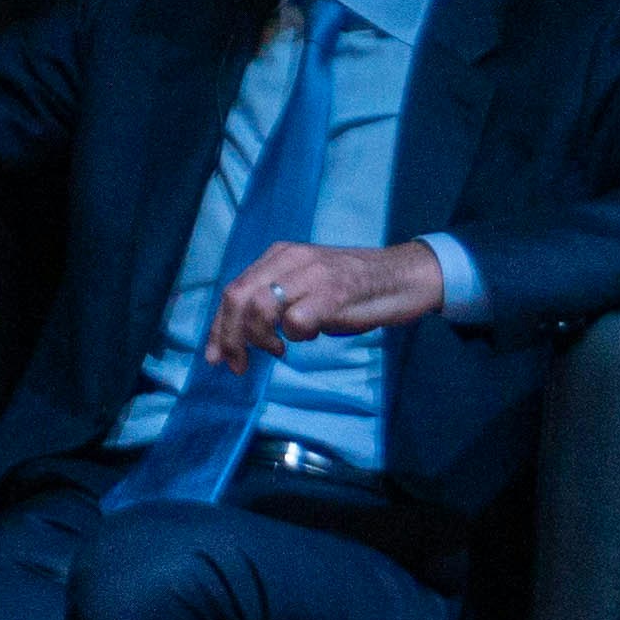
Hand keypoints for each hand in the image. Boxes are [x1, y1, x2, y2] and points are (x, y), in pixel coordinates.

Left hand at [202, 240, 445, 369]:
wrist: (404, 277)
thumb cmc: (356, 286)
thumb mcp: (308, 283)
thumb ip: (277, 295)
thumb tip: (243, 328)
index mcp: (281, 255)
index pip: (234, 289)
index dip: (218, 326)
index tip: (216, 356)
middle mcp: (291, 259)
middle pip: (238, 298)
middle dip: (228, 337)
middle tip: (237, 365)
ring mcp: (312, 276)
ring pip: (259, 307)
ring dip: (260, 338)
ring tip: (277, 350)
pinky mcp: (333, 295)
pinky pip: (295, 321)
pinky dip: (295, 337)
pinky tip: (307, 339)